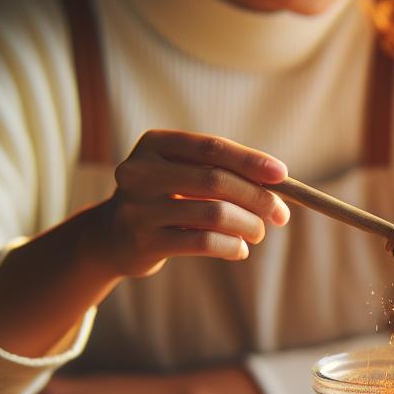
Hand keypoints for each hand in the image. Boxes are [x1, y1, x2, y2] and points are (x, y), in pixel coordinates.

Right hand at [86, 130, 291, 278]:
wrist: (111, 236)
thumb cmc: (164, 198)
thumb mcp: (183, 174)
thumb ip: (223, 172)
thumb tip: (281, 183)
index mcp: (154, 144)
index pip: (211, 147)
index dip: (250, 160)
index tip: (282, 175)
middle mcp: (139, 171)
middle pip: (215, 180)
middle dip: (257, 197)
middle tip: (281, 214)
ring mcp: (138, 208)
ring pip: (214, 214)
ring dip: (249, 225)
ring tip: (258, 232)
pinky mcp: (143, 242)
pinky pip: (204, 242)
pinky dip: (232, 246)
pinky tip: (239, 249)